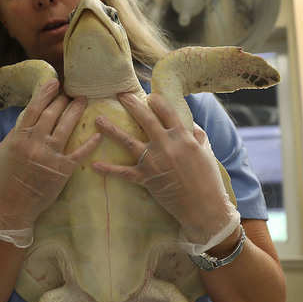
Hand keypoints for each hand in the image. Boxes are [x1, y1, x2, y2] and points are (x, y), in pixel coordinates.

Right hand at [0, 80, 101, 236]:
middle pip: (52, 114)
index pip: (34, 108)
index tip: (55, 82)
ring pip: (66, 127)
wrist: (10, 206)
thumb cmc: (4, 178)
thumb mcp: (5, 150)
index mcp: (19, 137)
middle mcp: (36, 143)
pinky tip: (98, 134)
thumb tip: (30, 115)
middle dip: (63, 100)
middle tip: (71, 92)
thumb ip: (17, 132)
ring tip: (83, 101)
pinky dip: (90, 143)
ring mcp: (50, 156)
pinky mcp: (62, 171)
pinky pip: (79, 153)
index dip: (45, 93)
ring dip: (76, 111)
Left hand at [92, 92, 238, 249]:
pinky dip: (108, 170)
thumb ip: (196, 135)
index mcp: (182, 137)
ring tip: (98, 119)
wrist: (204, 207)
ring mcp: (154, 162)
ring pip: (128, 141)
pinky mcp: (146, 179)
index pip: (166, 111)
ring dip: (111, 130)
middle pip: (145, 119)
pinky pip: (123, 173)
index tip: (148, 95)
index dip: (156, 100)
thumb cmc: (208, 180)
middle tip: (120, 94)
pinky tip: (94, 165)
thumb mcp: (206, 152)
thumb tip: (189, 124)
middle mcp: (166, 145)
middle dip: (131, 104)